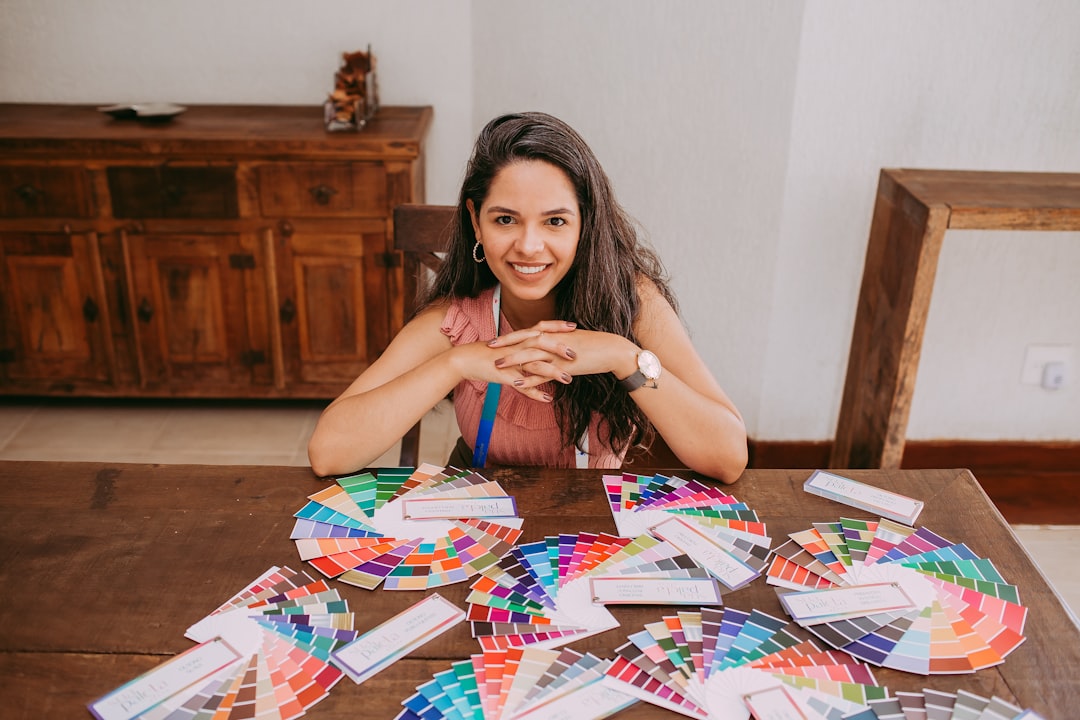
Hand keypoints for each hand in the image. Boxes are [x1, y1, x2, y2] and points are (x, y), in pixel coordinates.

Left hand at [486, 322, 637, 396]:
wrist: (612, 350)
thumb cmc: (594, 345)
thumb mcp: (573, 340)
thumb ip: (558, 341)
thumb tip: (548, 343)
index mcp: (554, 333)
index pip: (527, 332)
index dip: (511, 336)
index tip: (496, 338)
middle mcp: (553, 340)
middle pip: (524, 340)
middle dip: (505, 343)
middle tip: (489, 346)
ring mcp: (558, 354)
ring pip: (530, 355)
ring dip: (512, 360)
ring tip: (496, 365)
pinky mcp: (564, 367)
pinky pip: (543, 373)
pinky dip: (529, 378)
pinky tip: (517, 383)